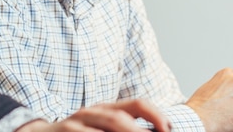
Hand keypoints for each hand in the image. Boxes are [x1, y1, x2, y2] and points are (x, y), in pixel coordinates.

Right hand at [17, 99, 170, 131]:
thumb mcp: (101, 129)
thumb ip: (122, 128)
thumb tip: (158, 131)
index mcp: (107, 110)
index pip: (137, 104)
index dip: (156, 115)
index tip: (170, 129)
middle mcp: (93, 112)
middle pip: (118, 117)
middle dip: (138, 130)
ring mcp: (75, 122)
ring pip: (104, 123)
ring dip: (124, 131)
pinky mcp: (63, 131)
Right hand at [185, 68, 232, 131]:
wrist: (199, 119)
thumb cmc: (199, 106)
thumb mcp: (209, 87)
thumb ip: (222, 87)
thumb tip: (227, 94)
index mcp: (228, 73)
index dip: (230, 94)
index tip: (224, 100)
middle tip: (226, 110)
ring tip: (226, 116)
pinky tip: (231, 122)